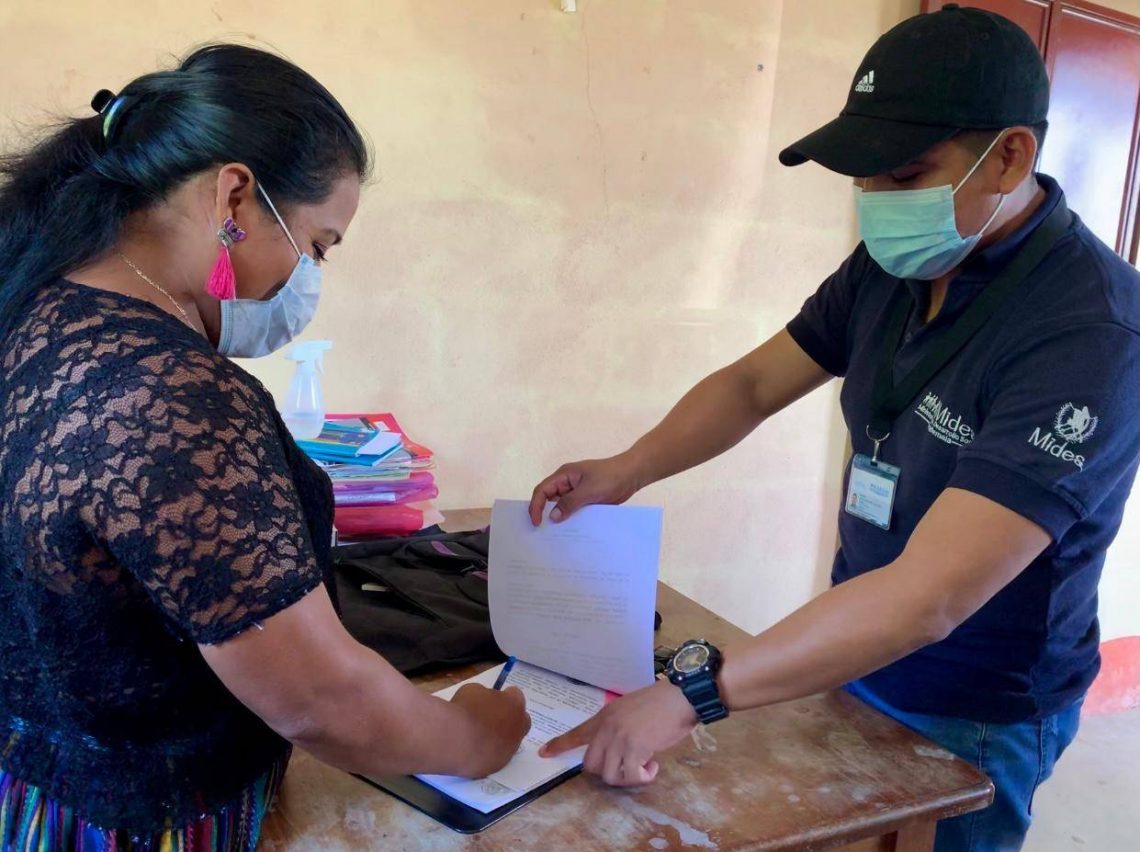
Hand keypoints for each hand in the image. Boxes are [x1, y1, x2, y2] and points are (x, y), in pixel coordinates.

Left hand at [450, 684, 531, 776]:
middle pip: (509, 701)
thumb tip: (496, 744)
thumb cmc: (482, 755)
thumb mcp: (499, 758)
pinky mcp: (472, 688)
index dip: (511, 726)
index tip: (501, 735)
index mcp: (521, 724)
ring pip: (488, 697)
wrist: (459, 739)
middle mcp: (510, 703)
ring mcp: (490, 693)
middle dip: (500, 709)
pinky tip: (456, 716)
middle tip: (486, 724)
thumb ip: (503, 745)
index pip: (523, 720)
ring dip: (481, 706)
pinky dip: (465, 703)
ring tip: (466, 723)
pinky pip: (470, 694)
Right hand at [528, 453, 643, 524]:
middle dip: (544, 514)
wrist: (632, 475)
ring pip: (562, 507)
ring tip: (555, 537)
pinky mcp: (586, 501)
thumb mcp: (589, 490)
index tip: (537, 523)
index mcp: (564, 476)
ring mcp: (577, 493)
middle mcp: (567, 484)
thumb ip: (570, 503)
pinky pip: (574, 512)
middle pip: (549, 499)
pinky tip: (572, 533)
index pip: (542, 490)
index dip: (536, 506)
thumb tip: (552, 517)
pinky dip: (571, 521)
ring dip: (559, 519)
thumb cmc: (609, 477)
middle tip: (541, 533)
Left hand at [538, 680, 697, 785]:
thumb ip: (618, 726)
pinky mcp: (635, 748)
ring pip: (610, 775)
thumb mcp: (630, 709)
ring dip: (628, 778)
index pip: (576, 733)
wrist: (680, 696)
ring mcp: (619, 738)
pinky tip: (653, 766)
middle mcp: (607, 728)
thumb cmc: (661, 702)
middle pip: (591, 765)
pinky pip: (631, 776)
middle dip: (607, 772)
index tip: (544, 753)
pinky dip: (644, 777)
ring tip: (645, 767)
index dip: (559, 745)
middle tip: (627, 768)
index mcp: (605, 716)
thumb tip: (620, 747)